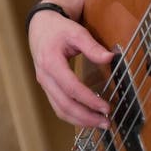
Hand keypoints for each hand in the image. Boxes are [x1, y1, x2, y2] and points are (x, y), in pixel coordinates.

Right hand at [29, 9, 112, 127]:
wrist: (40, 27)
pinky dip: (72, 115)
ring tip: (99, 123)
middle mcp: (45, 77)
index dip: (89, 100)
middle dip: (86, 117)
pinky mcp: (47, 88)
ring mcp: (44, 84)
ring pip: (60, 110)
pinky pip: (58, 106)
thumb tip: (110, 58)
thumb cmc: (59, 29)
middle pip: (64, 105)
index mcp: (51, 62)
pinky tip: (86, 117)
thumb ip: (92, 46)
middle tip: (106, 122)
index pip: (71, 88)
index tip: (105, 107)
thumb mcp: (76, 32)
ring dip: (79, 121)